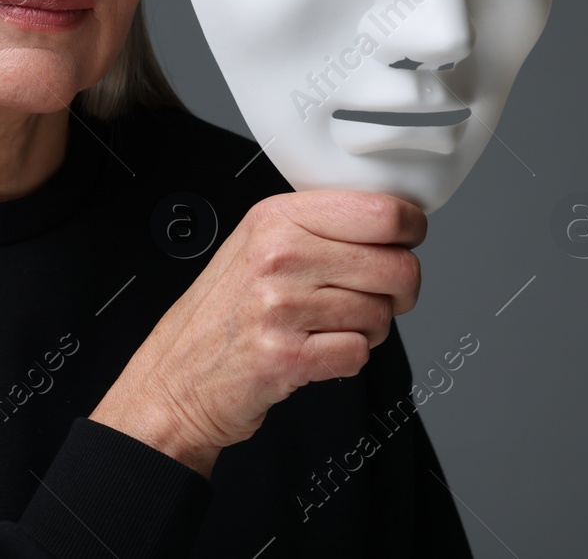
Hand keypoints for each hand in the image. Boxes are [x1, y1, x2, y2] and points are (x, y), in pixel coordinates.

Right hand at [90, 189, 425, 476]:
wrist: (177, 376)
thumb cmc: (224, 312)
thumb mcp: (258, 244)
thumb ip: (317, 227)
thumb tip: (395, 223)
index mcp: (277, 217)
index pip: (383, 211)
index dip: (410, 231)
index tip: (406, 241)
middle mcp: (279, 255)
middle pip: (396, 266)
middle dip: (399, 289)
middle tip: (376, 296)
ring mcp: (280, 306)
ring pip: (382, 313)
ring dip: (369, 328)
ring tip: (329, 327)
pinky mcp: (287, 356)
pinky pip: (360, 353)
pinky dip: (348, 359)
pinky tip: (318, 351)